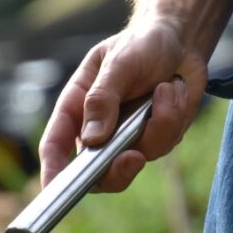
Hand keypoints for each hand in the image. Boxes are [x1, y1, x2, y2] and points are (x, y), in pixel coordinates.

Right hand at [38, 16, 206, 191]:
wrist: (180, 41)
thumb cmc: (140, 44)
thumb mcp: (118, 62)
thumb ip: (103, 98)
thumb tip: (92, 139)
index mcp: (76, 108)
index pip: (56, 145)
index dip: (52, 171)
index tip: (53, 190)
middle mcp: (98, 129)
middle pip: (96, 172)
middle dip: (116, 170)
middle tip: (133, 157)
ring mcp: (127, 138)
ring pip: (138, 158)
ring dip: (159, 124)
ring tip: (166, 88)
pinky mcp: (155, 138)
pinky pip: (164, 144)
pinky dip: (174, 117)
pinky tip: (174, 91)